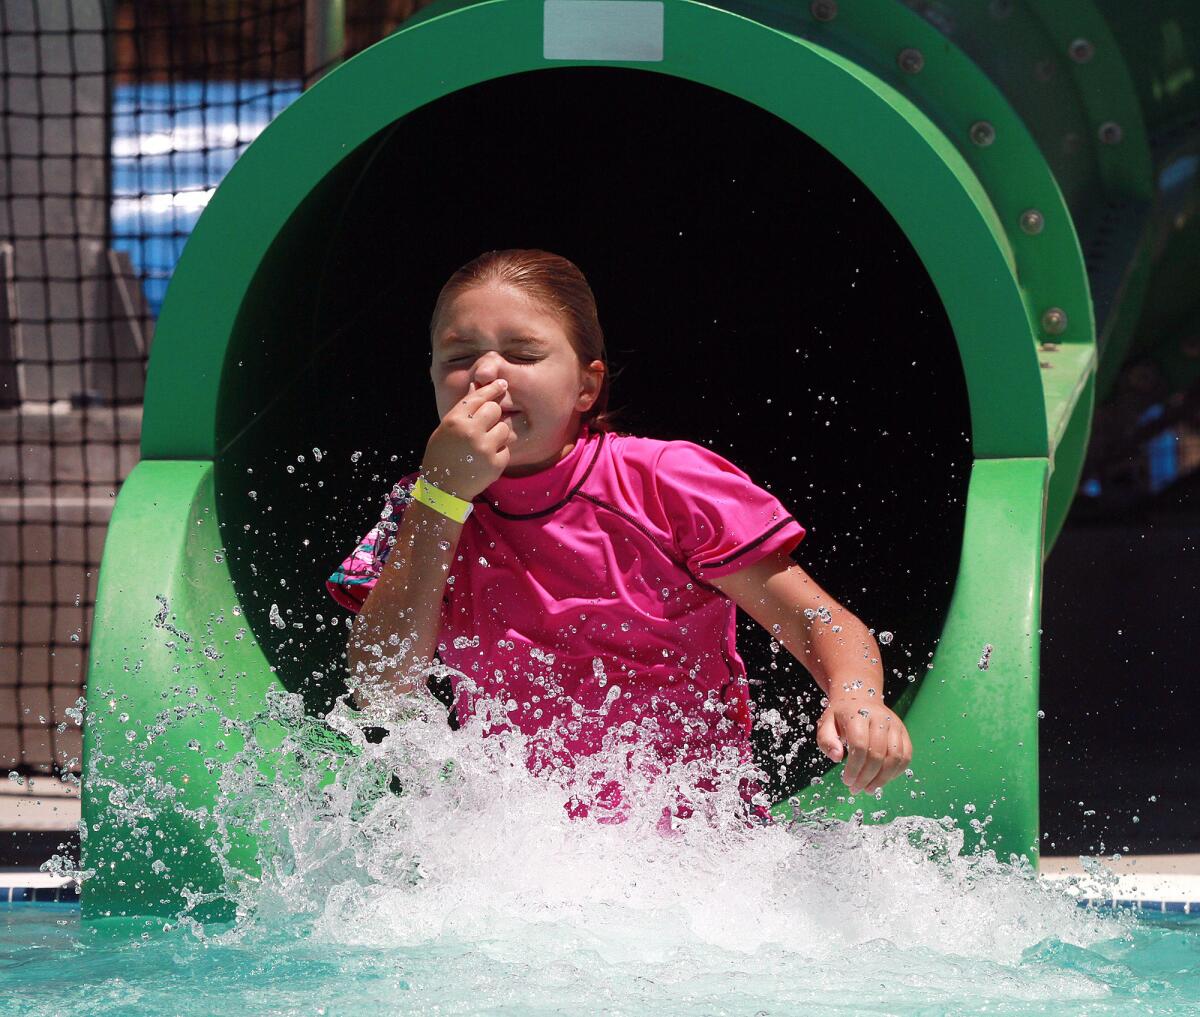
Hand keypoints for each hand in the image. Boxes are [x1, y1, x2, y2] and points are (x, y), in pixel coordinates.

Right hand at [420, 379, 517, 501]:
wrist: (443, 488)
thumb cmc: (442, 454)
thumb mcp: (446, 428)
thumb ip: (463, 409)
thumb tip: (478, 385)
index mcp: (455, 420)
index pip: (479, 397)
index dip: (492, 389)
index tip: (502, 384)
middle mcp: (470, 432)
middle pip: (495, 409)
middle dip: (492, 415)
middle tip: (484, 426)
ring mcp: (484, 448)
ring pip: (503, 429)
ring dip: (497, 435)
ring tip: (483, 445)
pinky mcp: (495, 464)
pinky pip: (506, 449)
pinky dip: (498, 453)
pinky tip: (485, 459)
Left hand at [815, 694, 912, 794]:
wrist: (861, 698)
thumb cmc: (841, 716)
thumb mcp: (826, 723)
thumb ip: (827, 740)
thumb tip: (837, 758)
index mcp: (859, 714)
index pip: (860, 745)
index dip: (854, 767)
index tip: (847, 781)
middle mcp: (881, 718)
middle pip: (878, 753)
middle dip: (867, 777)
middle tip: (856, 789)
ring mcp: (895, 725)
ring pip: (896, 757)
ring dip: (883, 778)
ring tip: (869, 789)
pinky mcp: (904, 732)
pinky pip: (906, 756)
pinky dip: (896, 773)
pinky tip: (882, 780)